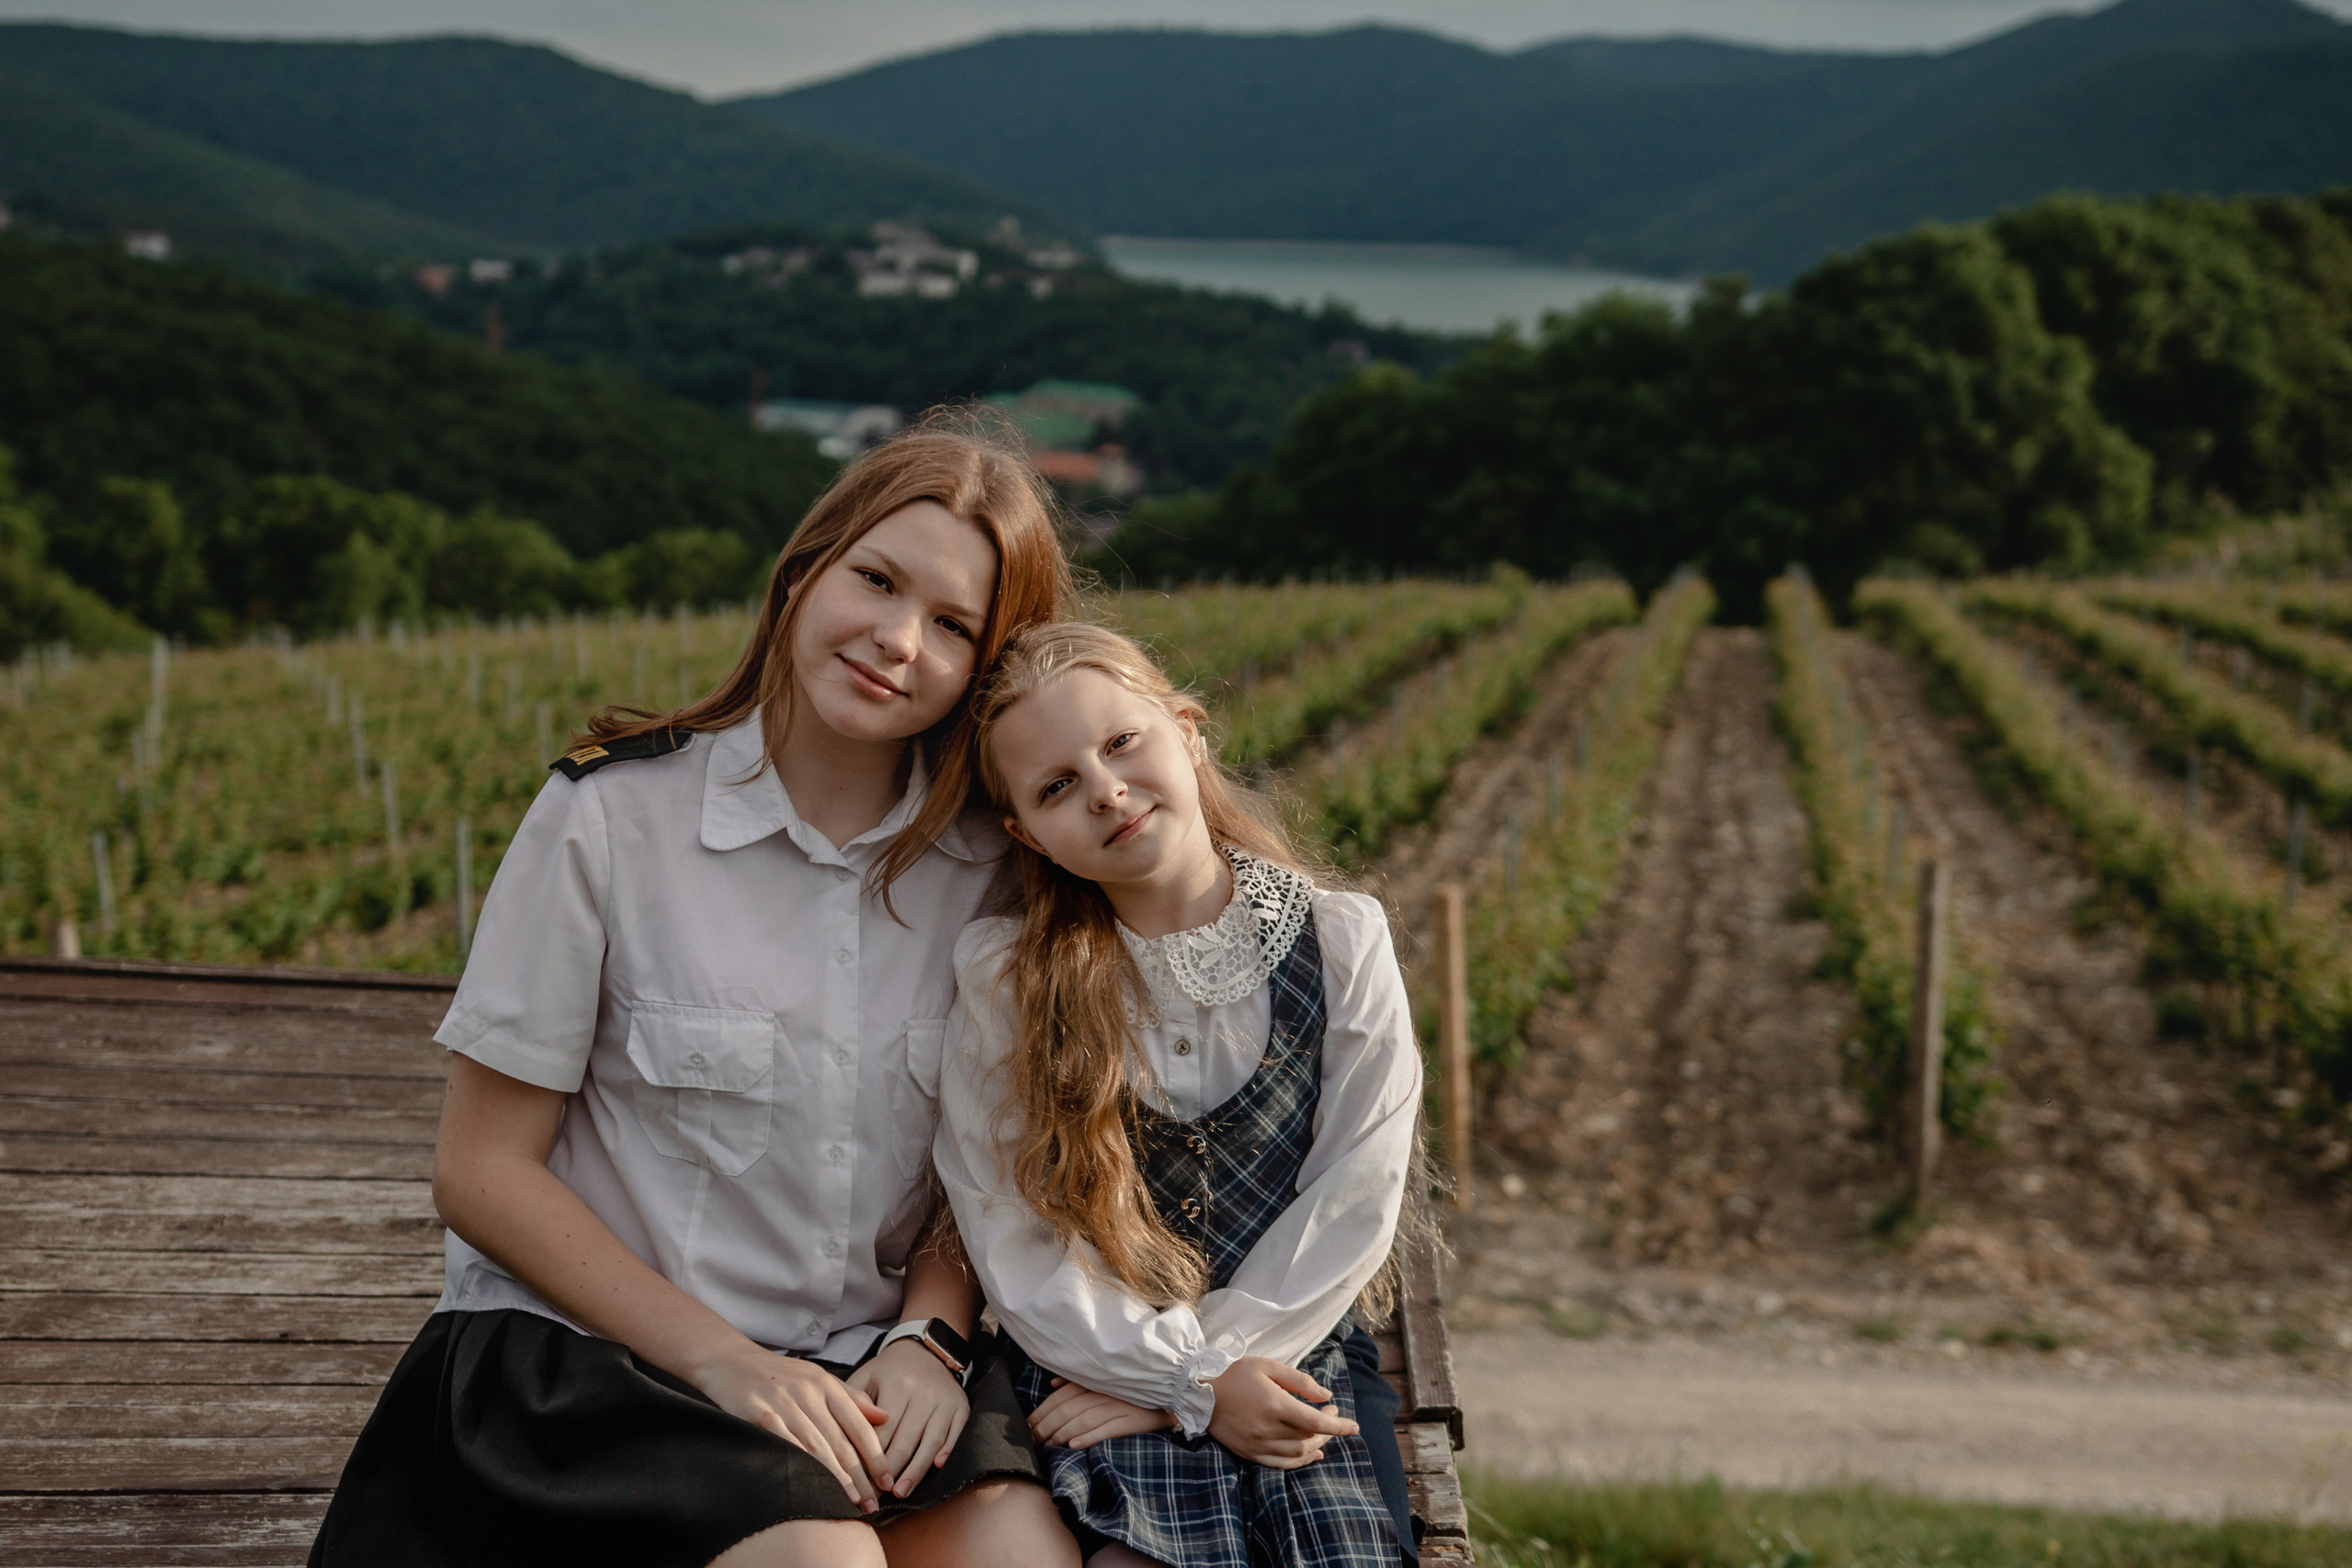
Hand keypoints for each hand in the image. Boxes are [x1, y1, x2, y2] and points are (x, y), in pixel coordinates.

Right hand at [688, 1342, 891, 1510]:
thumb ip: (852, 1398)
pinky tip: (811, 1486)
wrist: (731, 1360)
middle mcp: (809, 1393)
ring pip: (817, 1448)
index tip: (887, 1481)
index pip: (859, 1426)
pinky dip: (801, 1467)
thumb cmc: (779, 1374)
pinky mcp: (759, 1414)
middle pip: (841, 1443)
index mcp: (827, 1385)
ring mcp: (784, 1403)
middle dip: (860, 1477)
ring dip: (836, 1479)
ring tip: (850, 1502)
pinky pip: (785, 1445)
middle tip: (872, 1504)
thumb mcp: (818, 1378)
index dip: (876, 1456)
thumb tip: (885, 1417)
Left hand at [847, 1339, 971, 1496]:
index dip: (869, 1459)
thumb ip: (854, 1403)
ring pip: (931, 1441)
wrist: (926, 1350)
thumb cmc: (889, 1371)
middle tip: (877, 1496)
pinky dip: (947, 1450)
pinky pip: (955, 1432)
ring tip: (901, 1493)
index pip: (882, 1431)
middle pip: (905, 1441)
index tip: (859, 1480)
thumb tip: (845, 1436)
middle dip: (890, 1472)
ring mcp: (944, 1400)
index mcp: (897, 1385)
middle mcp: (923, 1393)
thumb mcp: (866, 1377)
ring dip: (916, 1471)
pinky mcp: (961, 1405)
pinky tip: (937, 1468)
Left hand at [1028, 1376, 1177, 1449]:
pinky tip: (1074, 1446)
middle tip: (1032, 1441)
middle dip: (1047, 1425)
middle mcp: (1109, 1390)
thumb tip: (1053, 1385)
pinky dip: (1090, 1437)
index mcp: (1099, 1381)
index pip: (1062, 1396)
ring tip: (1048, 1445)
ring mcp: (1123, 1405)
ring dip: (1063, 1433)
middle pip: (1069, 1408)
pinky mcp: (1136, 1421)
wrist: (1174, 1399)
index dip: (1042, 1411)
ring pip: (1085, 1418)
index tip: (1027, 1427)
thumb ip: (1080, 1383)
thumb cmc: (1134, 1394)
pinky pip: (1109, 1429)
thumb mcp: (1107, 1384)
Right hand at [1205, 1356, 1356, 1469]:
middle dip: (1328, 1431)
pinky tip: (1311, 1455)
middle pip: (1308, 1439)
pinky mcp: (1249, 1453)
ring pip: (1297, 1454)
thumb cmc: (1235, 1373)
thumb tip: (1327, 1397)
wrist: (1199, 1391)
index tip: (1354, 1426)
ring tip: (1324, 1435)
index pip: (1315, 1422)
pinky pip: (1280, 1464)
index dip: (1338, 1426)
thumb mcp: (1269, 1366)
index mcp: (1274, 1404)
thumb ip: (1300, 1381)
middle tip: (1333, 1417)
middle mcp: (1267, 1429)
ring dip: (1316, 1446)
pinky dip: (1299, 1462)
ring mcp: (1257, 1444)